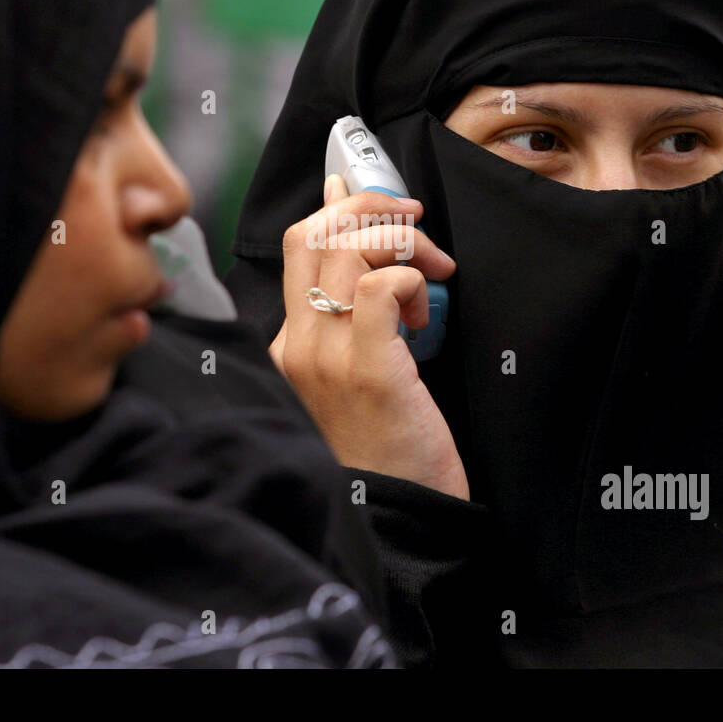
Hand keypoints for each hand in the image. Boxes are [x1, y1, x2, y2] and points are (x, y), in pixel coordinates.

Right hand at [269, 174, 467, 498]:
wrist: (397, 518)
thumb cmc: (391, 445)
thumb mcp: (361, 373)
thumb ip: (363, 315)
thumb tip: (380, 254)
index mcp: (290, 343)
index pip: (299, 243)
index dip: (344, 207)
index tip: (386, 204)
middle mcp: (298, 344)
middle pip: (315, 232)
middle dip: (376, 208)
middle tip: (419, 227)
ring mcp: (327, 357)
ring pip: (349, 249)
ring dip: (404, 242)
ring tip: (432, 275)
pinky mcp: (368, 370)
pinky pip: (383, 286)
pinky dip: (413, 279)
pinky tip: (426, 312)